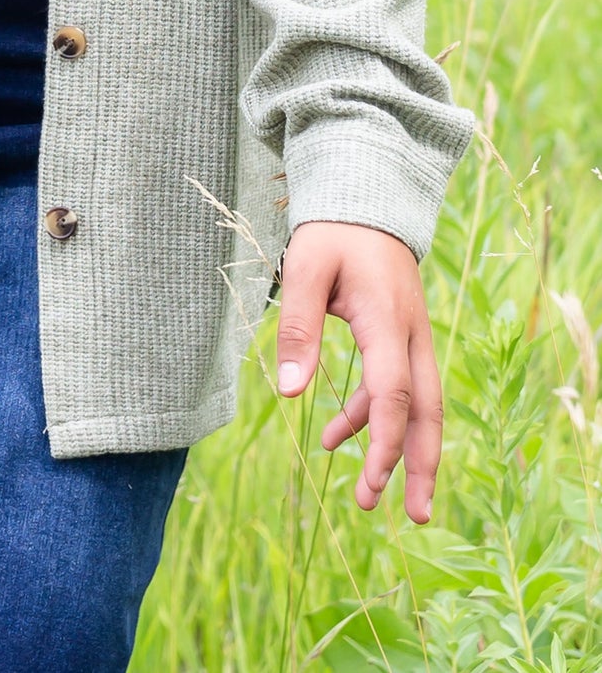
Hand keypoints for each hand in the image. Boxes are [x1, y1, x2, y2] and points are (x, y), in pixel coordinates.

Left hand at [274, 218, 442, 522]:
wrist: (366, 198)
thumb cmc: (333, 231)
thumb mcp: (306, 270)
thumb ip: (298, 328)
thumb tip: (289, 392)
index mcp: (387, 319)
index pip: (394, 393)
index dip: (384, 442)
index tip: (371, 482)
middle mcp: (411, 334)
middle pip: (426, 410)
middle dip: (422, 466)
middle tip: (418, 518)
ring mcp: (411, 337)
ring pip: (417, 405)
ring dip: (395, 450)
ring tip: (368, 496)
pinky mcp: (399, 337)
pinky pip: (393, 387)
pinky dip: (370, 416)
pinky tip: (334, 438)